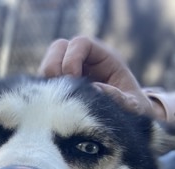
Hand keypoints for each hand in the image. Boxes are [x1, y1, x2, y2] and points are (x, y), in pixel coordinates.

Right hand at [38, 36, 165, 119]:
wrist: (125, 119)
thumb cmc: (131, 109)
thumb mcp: (132, 105)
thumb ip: (118, 98)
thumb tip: (95, 90)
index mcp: (104, 57)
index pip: (81, 43)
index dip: (72, 58)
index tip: (73, 79)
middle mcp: (83, 60)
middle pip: (58, 48)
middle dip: (53, 67)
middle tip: (58, 89)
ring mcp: (68, 72)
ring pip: (46, 65)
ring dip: (46, 81)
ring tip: (54, 100)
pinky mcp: (57, 86)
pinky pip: (42, 83)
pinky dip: (43, 92)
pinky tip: (50, 105)